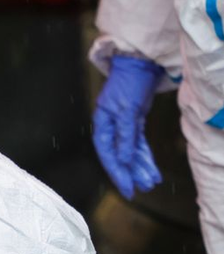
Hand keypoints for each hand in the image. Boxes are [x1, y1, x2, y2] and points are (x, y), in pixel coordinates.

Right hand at [92, 55, 164, 199]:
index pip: (108, 155)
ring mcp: (123, 126)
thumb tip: (121, 160)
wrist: (140, 64)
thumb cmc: (128, 83)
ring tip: (150, 182)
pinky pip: (139, 145)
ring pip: (131, 152)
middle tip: (140, 189)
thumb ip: (124, 136)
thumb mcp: (127, 111)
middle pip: (119, 157)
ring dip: (141, 167)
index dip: (118, 173)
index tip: (127, 188)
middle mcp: (111, 129)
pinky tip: (151, 168)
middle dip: (131, 173)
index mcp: (103, 126)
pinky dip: (145, 156)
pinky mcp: (134, 123)